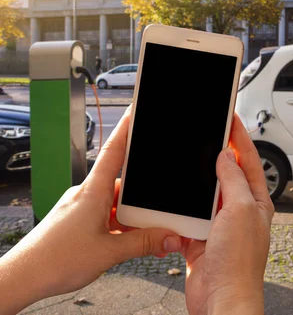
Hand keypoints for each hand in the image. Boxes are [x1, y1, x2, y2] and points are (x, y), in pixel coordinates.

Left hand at [0, 106, 181, 314]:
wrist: (24, 277)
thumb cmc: (54, 260)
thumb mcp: (111, 252)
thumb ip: (145, 243)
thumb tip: (170, 236)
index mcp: (93, 191)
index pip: (114, 150)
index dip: (127, 128)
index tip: (137, 111)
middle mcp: (86, 194)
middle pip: (125, 185)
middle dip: (145, 201)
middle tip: (161, 216)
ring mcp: (81, 208)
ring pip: (117, 205)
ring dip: (134, 219)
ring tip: (147, 238)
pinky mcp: (78, 222)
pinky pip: (107, 217)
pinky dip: (121, 227)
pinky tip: (130, 243)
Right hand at [181, 115, 274, 314]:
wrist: (222, 298)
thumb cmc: (239, 263)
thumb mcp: (240, 210)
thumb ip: (232, 181)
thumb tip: (225, 157)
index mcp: (257, 201)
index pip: (248, 161)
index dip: (239, 137)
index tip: (230, 119)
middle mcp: (240, 211)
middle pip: (226, 174)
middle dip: (216, 154)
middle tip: (205, 133)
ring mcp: (219, 225)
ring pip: (205, 193)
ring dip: (196, 181)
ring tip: (188, 163)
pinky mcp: (200, 237)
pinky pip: (188, 215)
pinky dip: (181, 207)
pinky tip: (175, 198)